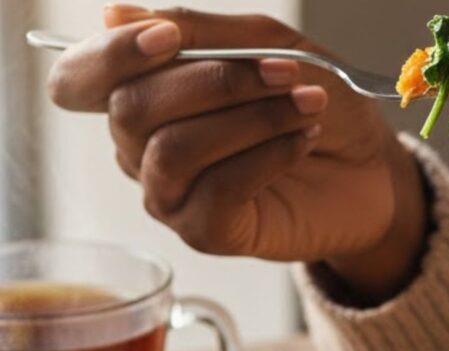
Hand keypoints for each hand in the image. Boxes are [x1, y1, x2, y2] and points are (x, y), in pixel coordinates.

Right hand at [47, 5, 427, 301]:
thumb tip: (113, 13)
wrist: (368, 164)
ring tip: (308, 104)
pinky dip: (268, 155)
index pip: (80, 78)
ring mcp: (169, 193)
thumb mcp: (264, 43)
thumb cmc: (312, 98)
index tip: (169, 38)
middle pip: (130, 110)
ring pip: (175, 150)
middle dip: (212, 81)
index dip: (111, 55)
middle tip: (285, 70)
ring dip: (251, 117)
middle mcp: (141, 146)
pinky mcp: (205, 231)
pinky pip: (218, 190)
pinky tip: (301, 141)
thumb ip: (196, 31)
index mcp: (141, 91)